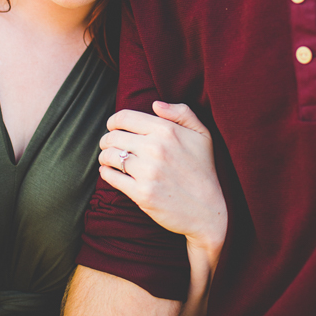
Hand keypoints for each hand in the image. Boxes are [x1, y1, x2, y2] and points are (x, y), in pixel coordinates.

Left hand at [98, 102, 225, 251]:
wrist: (210, 211)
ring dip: (105, 156)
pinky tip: (109, 172)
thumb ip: (181, 113)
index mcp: (167, 130)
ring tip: (109, 159)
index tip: (113, 127)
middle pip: (113, 136)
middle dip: (107, 140)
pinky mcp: (141, 193)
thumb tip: (155, 104)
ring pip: (109, 155)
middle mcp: (155, 148)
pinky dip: (106, 172)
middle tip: (108, 145)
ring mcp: (147, 172)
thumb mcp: (202, 135)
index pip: (124, 118)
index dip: (113, 122)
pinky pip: (111, 176)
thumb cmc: (204, 170)